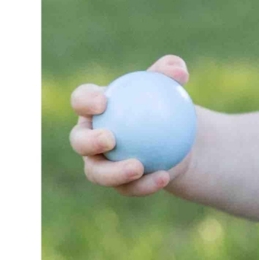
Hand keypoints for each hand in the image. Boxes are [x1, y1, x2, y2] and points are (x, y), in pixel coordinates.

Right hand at [69, 54, 192, 196]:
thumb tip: (179, 71)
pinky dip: (144, 184)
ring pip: (97, 172)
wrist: (176, 138)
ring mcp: (100, 163)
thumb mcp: (171, 85)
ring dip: (114, 172)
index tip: (103, 103)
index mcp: (94, 108)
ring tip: (138, 167)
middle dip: (89, 141)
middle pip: (79, 141)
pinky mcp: (118, 184)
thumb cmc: (165, 104)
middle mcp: (89, 137)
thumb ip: (171, 72)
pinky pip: (127, 188)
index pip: (81, 101)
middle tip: (111, 139)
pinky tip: (163, 177)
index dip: (85, 101)